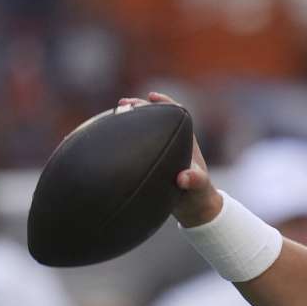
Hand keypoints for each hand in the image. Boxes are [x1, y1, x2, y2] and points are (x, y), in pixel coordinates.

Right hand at [117, 92, 221, 226]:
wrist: (194, 209)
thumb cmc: (199, 195)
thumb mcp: (199, 187)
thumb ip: (195, 181)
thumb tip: (184, 178)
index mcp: (186, 142)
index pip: (177, 115)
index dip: (165, 103)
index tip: (152, 96)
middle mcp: (173, 143)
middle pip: (157, 118)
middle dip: (141, 107)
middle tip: (123, 103)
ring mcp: (161, 151)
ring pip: (145, 130)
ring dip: (130, 120)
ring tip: (113, 114)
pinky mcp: (151, 161)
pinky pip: (136, 145)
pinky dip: (124, 138)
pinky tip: (107, 138)